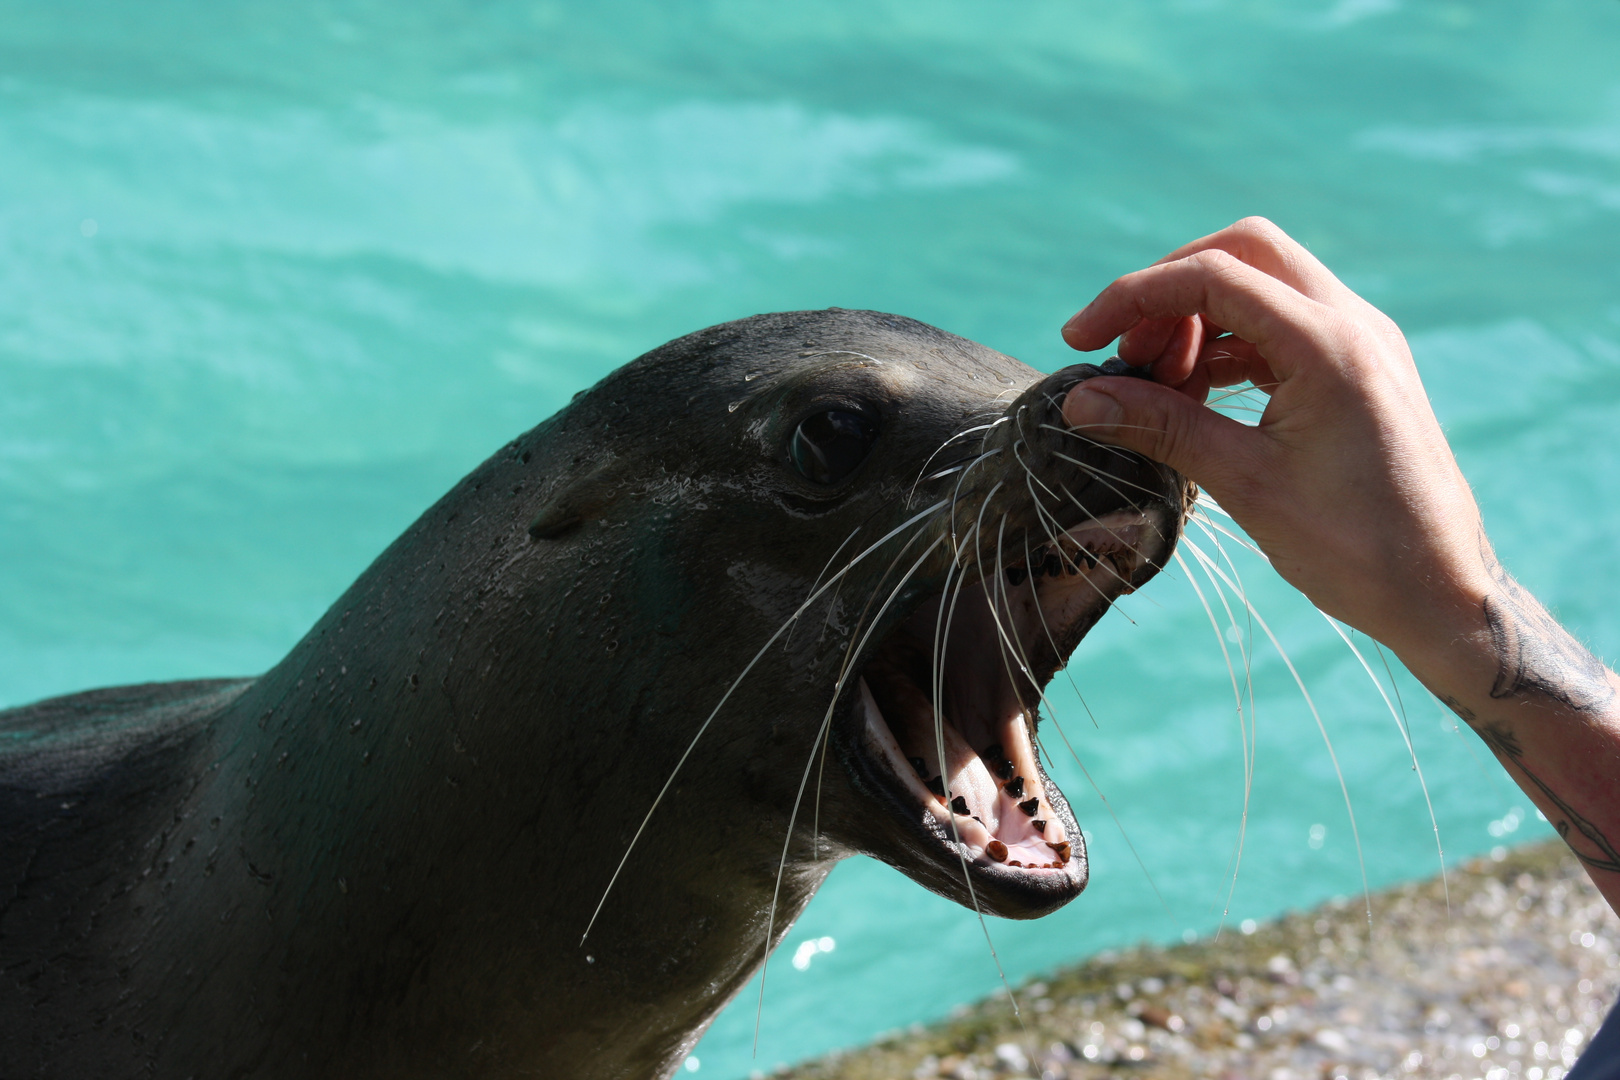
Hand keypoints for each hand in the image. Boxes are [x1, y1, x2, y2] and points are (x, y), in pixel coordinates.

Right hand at [1059, 217, 1489, 662]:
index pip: (1213, 276)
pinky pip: (1282, 326)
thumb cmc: (1354, 548)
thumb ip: (1162, 428)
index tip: (1080, 340)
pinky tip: (1195, 395)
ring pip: (1263, 284)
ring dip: (1198, 319)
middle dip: (1170, 289)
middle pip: (1244, 252)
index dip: (1134, 297)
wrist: (1441, 593)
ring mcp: (1361, 342)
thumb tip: (1080, 399)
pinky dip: (1230, 344)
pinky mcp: (1359, 369)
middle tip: (1125, 353)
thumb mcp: (1245, 484)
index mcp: (1330, 345)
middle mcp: (1353, 325)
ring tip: (1155, 387)